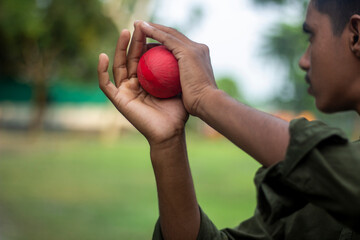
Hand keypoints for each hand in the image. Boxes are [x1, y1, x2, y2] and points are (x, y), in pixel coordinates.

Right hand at [97, 22, 187, 145]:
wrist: (171, 132)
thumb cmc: (178, 111)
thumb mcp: (178, 85)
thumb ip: (176, 69)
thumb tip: (181, 47)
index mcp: (147, 79)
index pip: (144, 56)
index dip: (146, 41)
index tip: (151, 27)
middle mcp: (135, 83)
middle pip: (131, 57)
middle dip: (134, 40)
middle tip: (139, 25)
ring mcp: (125, 90)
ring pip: (118, 65)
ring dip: (119, 48)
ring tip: (125, 32)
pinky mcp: (118, 99)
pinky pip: (105, 83)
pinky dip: (101, 70)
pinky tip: (103, 56)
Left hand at [138, 21, 217, 115]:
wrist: (208, 104)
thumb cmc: (198, 103)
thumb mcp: (189, 91)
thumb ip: (180, 83)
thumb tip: (170, 87)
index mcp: (199, 57)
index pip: (178, 46)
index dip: (164, 42)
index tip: (150, 45)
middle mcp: (198, 48)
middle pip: (174, 35)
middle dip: (157, 29)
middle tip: (141, 27)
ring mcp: (194, 48)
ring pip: (169, 33)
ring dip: (152, 27)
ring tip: (137, 25)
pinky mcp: (187, 51)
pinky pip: (166, 38)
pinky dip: (153, 32)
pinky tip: (141, 29)